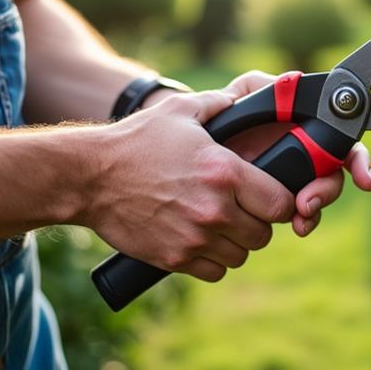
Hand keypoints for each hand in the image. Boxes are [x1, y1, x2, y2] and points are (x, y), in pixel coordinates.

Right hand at [81, 91, 294, 281]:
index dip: (280, 201)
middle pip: (263, 234)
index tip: (270, 197)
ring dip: (235, 243)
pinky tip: (201, 240)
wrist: (90, 177)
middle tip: (241, 209)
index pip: (281, 203)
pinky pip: (215, 271)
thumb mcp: (180, 110)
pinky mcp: (175, 258)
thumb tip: (241, 99)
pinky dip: (213, 260)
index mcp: (225, 172)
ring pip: (240, 256)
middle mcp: (215, 209)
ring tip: (219, 224)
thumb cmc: (136, 140)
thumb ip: (218, 103)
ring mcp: (195, 237)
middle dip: (257, 222)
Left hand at [219, 71, 370, 237]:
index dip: (357, 160)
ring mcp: (288, 182)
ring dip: (315, 209)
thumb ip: (261, 86)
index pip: (339, 141)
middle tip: (308, 203)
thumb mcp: (236, 96)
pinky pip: (295, 216)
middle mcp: (301, 154)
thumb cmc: (214, 120)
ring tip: (300, 218)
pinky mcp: (271, 204)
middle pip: (333, 174)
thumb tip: (291, 83)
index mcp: (300, 128)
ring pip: (318, 198)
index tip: (363, 179)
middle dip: (328, 191)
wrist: (186, 156)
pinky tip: (296, 225)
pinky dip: (302, 221)